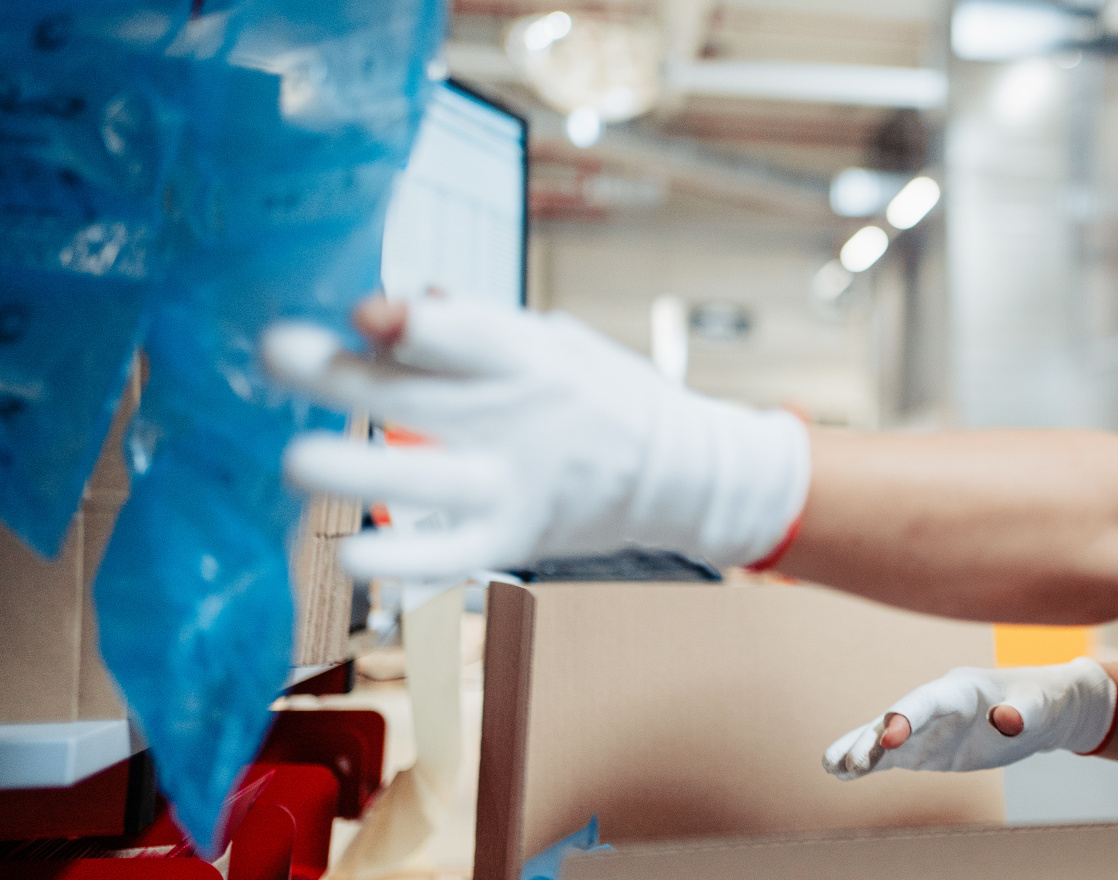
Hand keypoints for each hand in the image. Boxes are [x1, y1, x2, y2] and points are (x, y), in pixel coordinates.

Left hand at [261, 297, 809, 576]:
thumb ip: (470, 327)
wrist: (677, 473)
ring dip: (357, 470)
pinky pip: (449, 557)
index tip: (361, 312)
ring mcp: (514, 484)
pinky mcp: (512, 537)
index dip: (412, 323)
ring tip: (296, 461)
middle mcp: (518, 419)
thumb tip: (383, 310)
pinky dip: (402, 562)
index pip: (469, 335)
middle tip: (275, 352)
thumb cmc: (597, 393)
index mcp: (528, 356)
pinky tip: (350, 557)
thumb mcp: (553, 340)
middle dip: (344, 375)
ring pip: (426, 480)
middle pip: (421, 397)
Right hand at [823, 657, 1115, 779]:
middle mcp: (936, 704)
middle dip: (872, 738)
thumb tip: (1007, 723)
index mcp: (962, 689)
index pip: (928, 701)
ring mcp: (927, 726)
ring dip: (859, 748)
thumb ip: (1024, 712)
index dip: (907, 717)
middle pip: (897, 718)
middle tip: (848, 762)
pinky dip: (868, 761)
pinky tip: (840, 771)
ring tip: (831, 765)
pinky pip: (891, 755)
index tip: (888, 739)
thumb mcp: (1040, 706)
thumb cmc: (1041, 701)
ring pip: (885, 735)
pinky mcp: (925, 747)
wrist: (1040, 709)